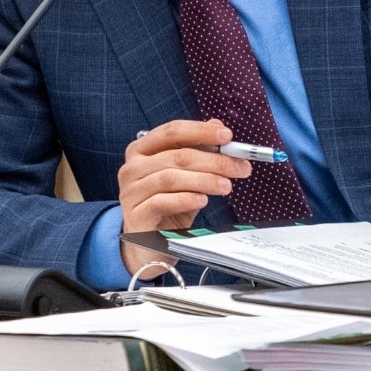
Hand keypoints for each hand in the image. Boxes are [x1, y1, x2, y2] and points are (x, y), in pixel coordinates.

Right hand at [118, 119, 250, 274]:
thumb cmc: (167, 207)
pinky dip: (186, 199)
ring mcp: (130, 192)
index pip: (171, 132)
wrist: (147, 244)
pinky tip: (203, 200)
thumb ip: (198, 151)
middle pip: (175, 156)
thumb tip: (217, 125)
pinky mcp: (136, 215)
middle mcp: (131, 168)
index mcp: (141, 151)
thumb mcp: (185, 177)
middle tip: (240, 167)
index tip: (227, 136)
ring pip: (170, 178)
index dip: (200, 131)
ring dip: (204, 180)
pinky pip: (162, 202)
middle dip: (213, 160)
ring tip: (226, 186)